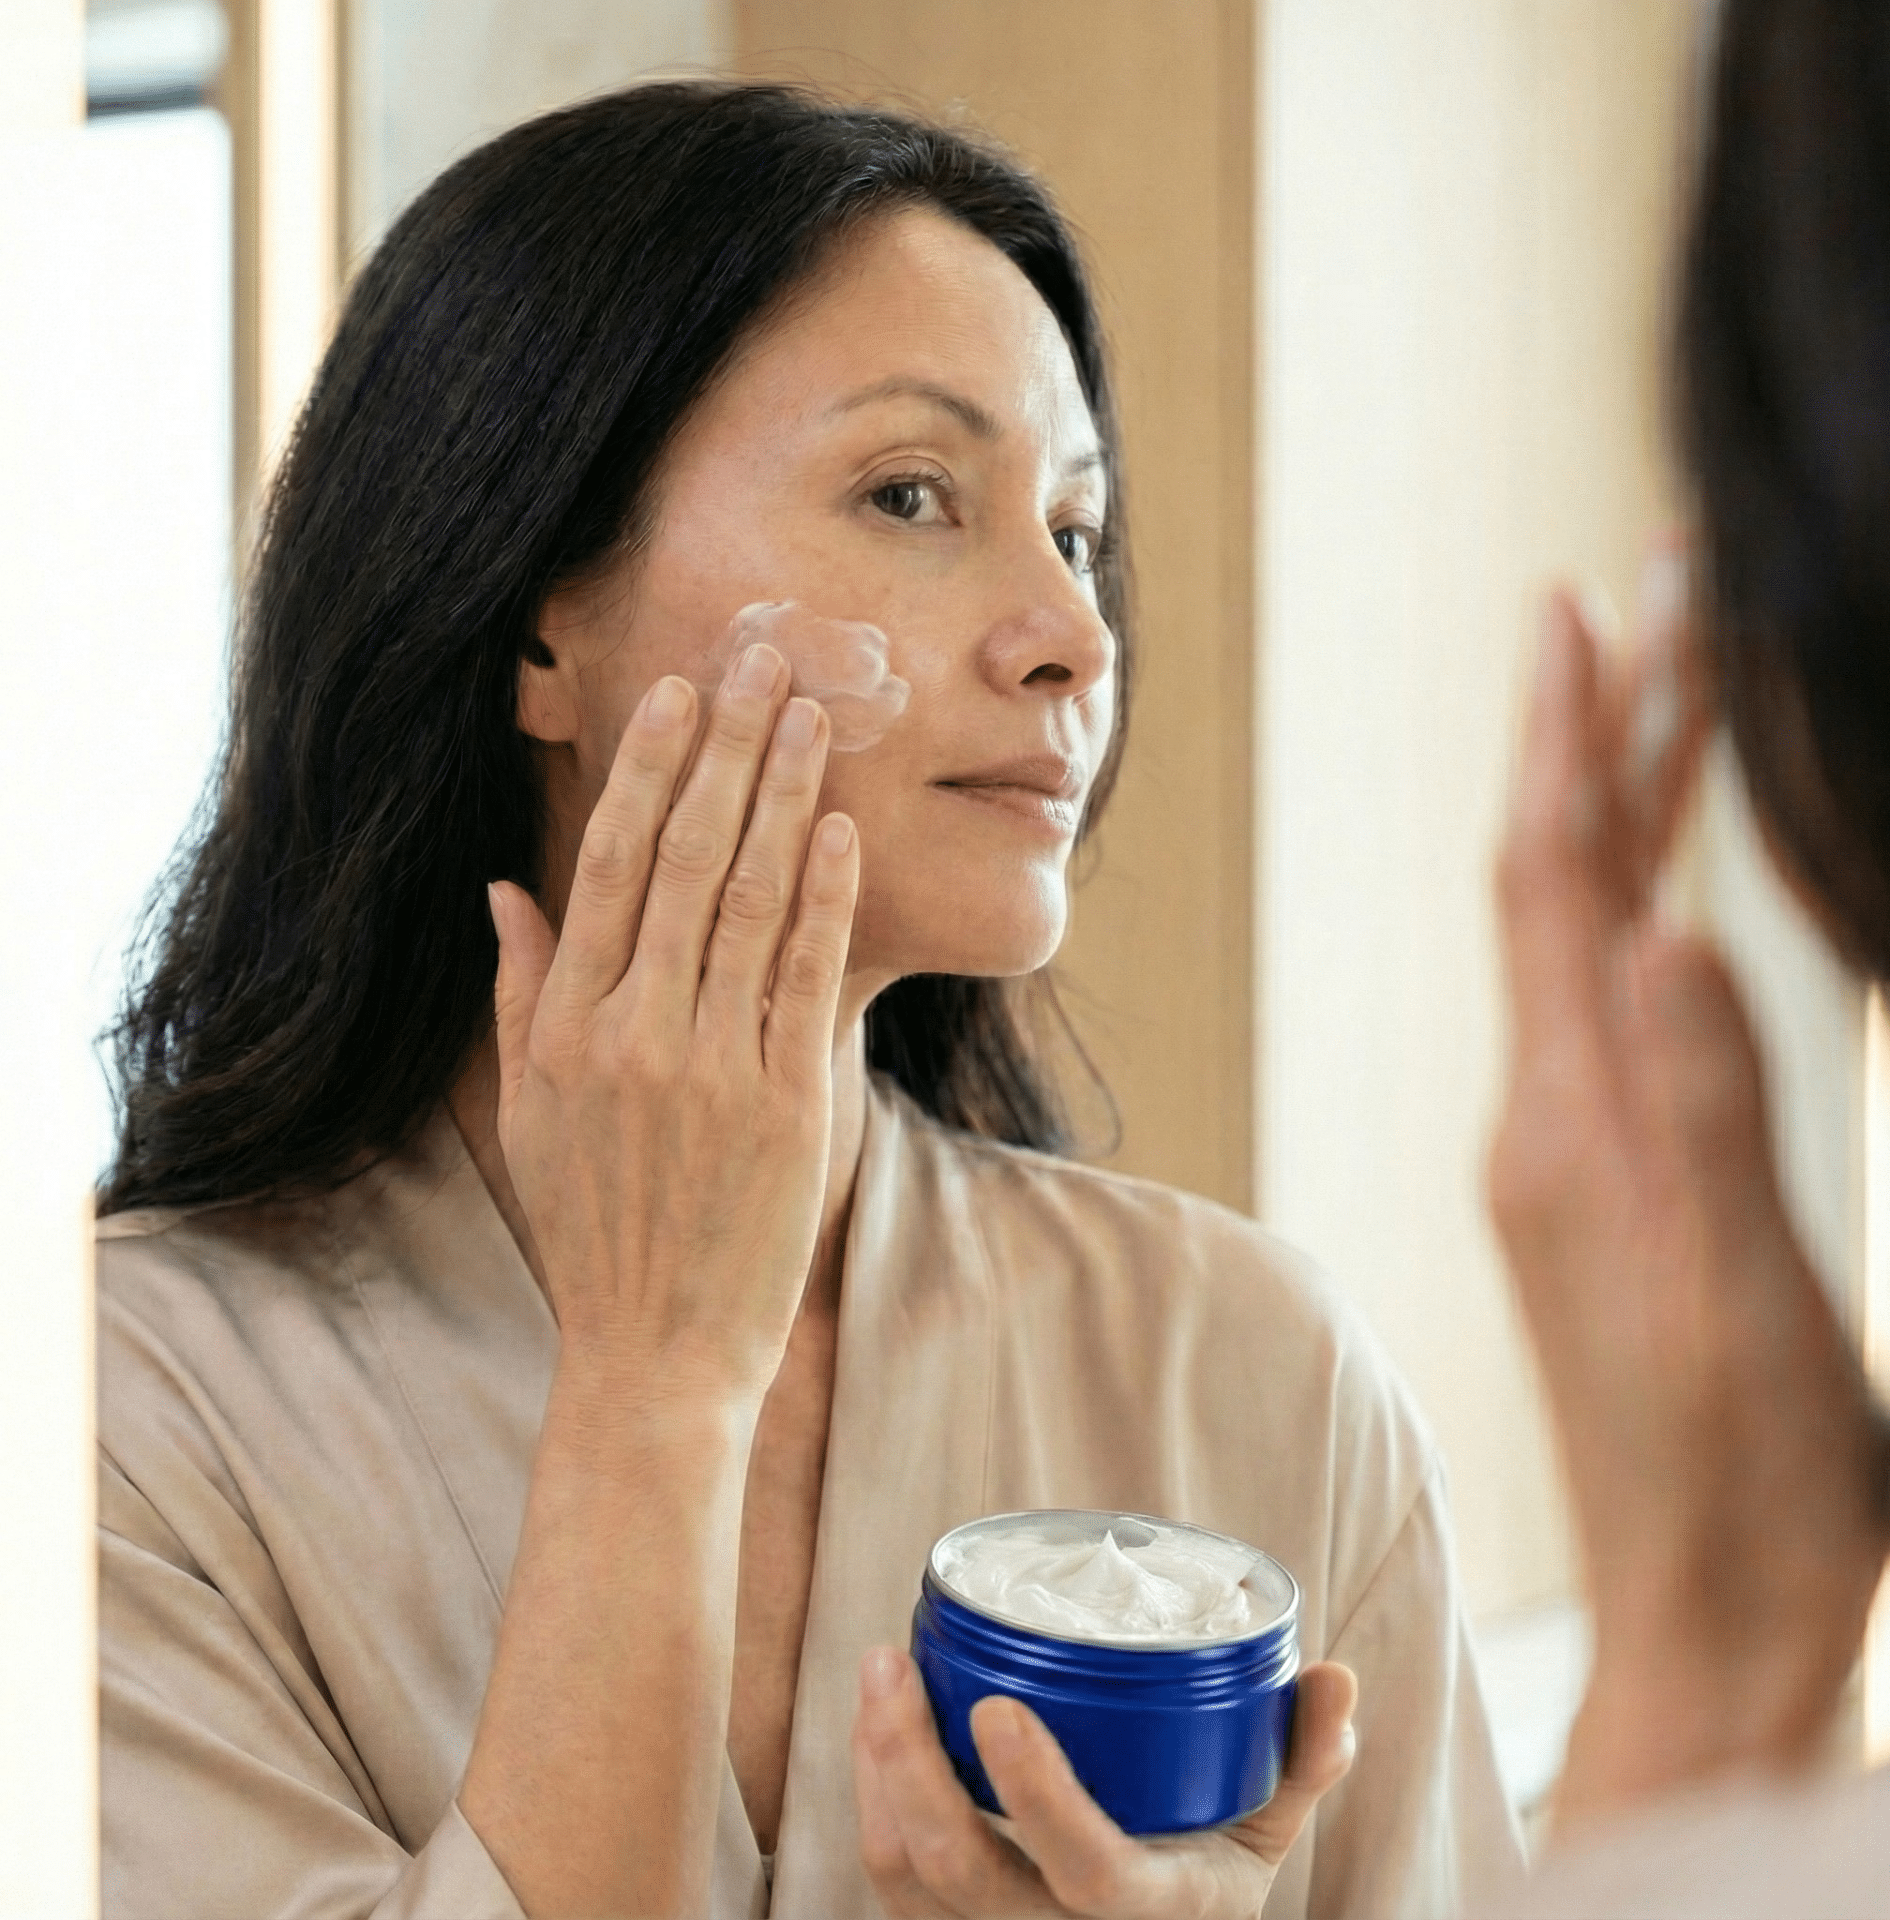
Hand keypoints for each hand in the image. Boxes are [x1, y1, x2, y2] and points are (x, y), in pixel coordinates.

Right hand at [487, 640, 859, 1397]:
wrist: (657, 1353)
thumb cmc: (595, 1228)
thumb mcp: (530, 1112)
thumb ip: (520, 994)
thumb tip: (504, 891)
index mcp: (566, 1025)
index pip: (612, 863)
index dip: (651, 768)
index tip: (683, 693)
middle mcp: (633, 1031)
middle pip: (688, 857)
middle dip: (729, 748)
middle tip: (766, 661)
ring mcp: (711, 1065)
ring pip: (752, 899)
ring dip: (786, 797)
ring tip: (814, 716)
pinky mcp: (785, 1102)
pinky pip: (806, 976)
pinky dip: (826, 896)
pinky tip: (844, 828)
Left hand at [851, 1646, 1356, 1918]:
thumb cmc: (1207, 1886)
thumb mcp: (1267, 1834)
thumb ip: (1301, 1760)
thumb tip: (1337, 1676)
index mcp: (1154, 1915)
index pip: (1087, 1872)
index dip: (1037, 1798)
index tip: (998, 1709)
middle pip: (960, 1874)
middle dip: (909, 1765)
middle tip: (891, 1660)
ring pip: (907, 1878)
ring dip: (876, 1770)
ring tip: (879, 1671)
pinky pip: (892, 1878)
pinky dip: (872, 1797)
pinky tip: (874, 1725)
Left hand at [1487, 561, 1889, 1828]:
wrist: (1706, 1607)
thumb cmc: (1742, 1477)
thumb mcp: (1742, 1293)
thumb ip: (1705, 1114)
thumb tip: (1665, 935)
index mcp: (1570, 1122)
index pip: (1548, 881)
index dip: (1564, 737)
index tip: (1577, 607)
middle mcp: (1545, 1115)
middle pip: (1558, 881)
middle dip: (1600, 735)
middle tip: (1645, 600)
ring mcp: (1564, 1148)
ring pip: (1579, 934)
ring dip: (1620, 809)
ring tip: (1669, 695)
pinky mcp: (1596, 1186)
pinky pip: (1600, 1002)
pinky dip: (1632, 906)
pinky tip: (1664, 879)